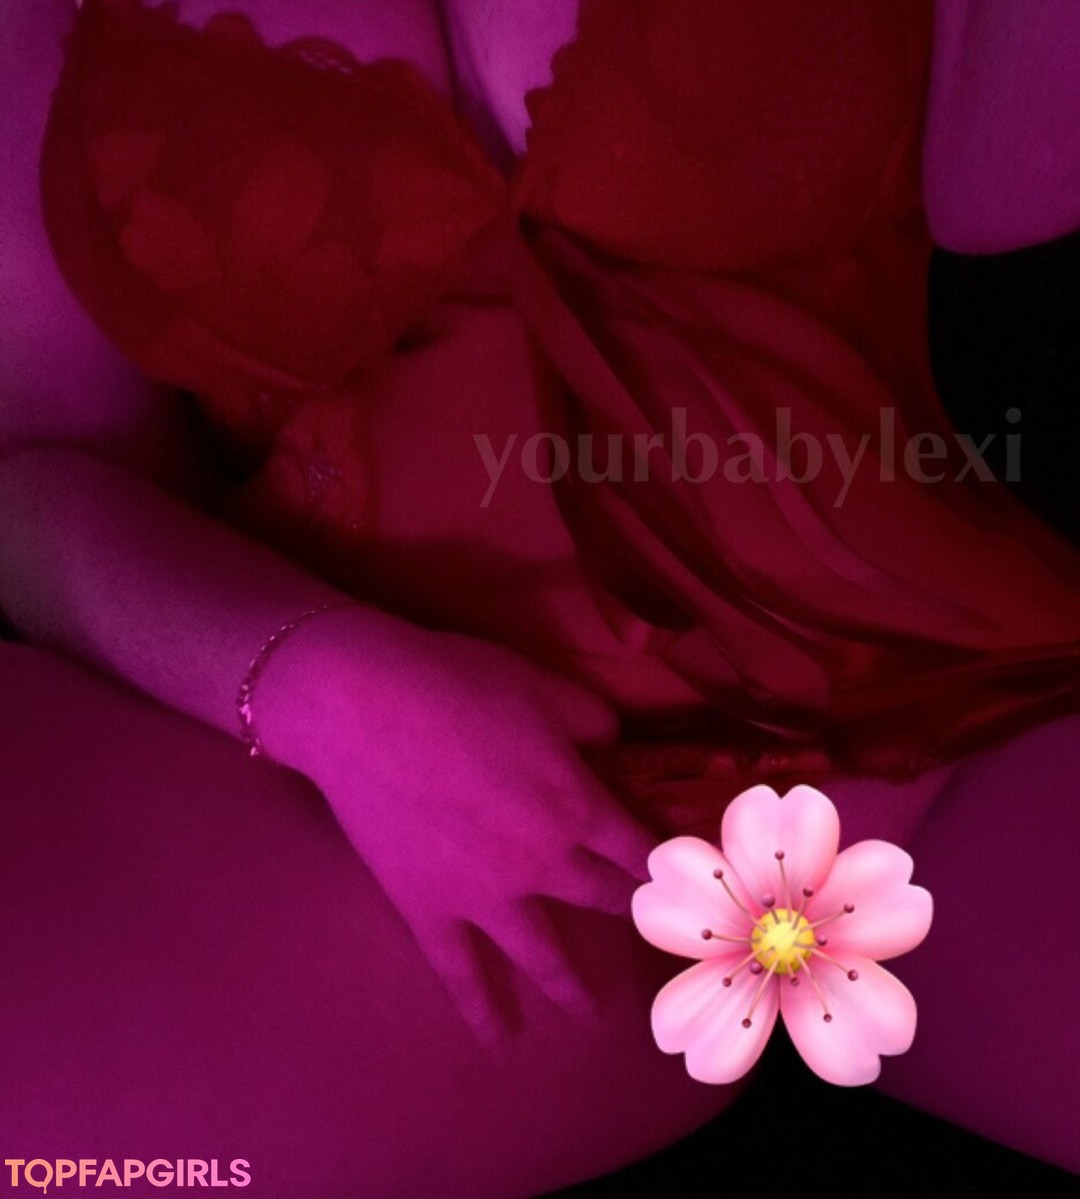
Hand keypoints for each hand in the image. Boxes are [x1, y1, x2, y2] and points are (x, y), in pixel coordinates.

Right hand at [286, 618, 656, 1043]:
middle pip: (601, 896)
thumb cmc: (459, 683)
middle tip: (640, 931)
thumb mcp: (543, 687)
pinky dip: (480, 1012)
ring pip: (544, 951)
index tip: (676, 880)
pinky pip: (460, 973)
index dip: (660, 863)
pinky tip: (499, 1044)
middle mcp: (544, 861)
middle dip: (626, 911)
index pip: (637, 846)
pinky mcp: (430, 910)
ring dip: (571, 983)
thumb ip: (591, 720)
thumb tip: (614, 745)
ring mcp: (485, 896)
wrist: (364, 705)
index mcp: (578, 804)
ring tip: (591, 1013)